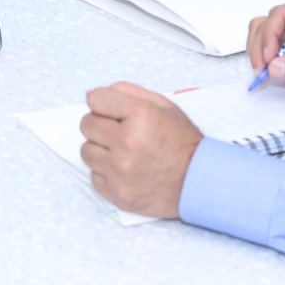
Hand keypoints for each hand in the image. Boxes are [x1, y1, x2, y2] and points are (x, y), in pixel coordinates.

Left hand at [79, 82, 202, 218]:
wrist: (198, 181)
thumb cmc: (182, 143)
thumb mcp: (164, 106)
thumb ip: (130, 92)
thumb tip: (94, 95)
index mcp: (140, 115)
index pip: (96, 99)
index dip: (101, 102)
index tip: (106, 107)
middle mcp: (128, 142)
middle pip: (87, 124)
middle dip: (100, 124)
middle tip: (117, 130)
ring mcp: (120, 170)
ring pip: (86, 151)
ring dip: (100, 148)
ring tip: (121, 150)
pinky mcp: (117, 192)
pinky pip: (94, 175)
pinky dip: (105, 171)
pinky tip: (124, 168)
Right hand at [246, 2, 284, 98]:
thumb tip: (274, 67)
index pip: (281, 15)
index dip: (270, 35)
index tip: (269, 58)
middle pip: (267, 22)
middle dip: (260, 45)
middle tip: (261, 69)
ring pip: (261, 31)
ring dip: (257, 50)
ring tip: (263, 72)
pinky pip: (264, 45)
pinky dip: (261, 57)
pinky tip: (267, 71)